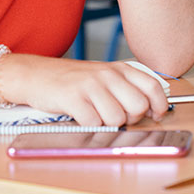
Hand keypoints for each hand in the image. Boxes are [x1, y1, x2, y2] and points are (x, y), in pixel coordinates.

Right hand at [17, 56, 169, 125]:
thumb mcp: (101, 76)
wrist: (35, 74)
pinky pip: (94, 123)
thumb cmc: (70, 80)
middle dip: (130, 119)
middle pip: (138, 106)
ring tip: (94, 113)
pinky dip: (89, 125)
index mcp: (118, 68)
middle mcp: (106, 74)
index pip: (153, 87)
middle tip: (114, 115)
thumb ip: (126, 88)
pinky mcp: (74, 97)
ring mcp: (90, 85)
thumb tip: (152, 110)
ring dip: (107, 123)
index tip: (154, 115)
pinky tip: (80, 115)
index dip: (159, 106)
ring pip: (118, 119)